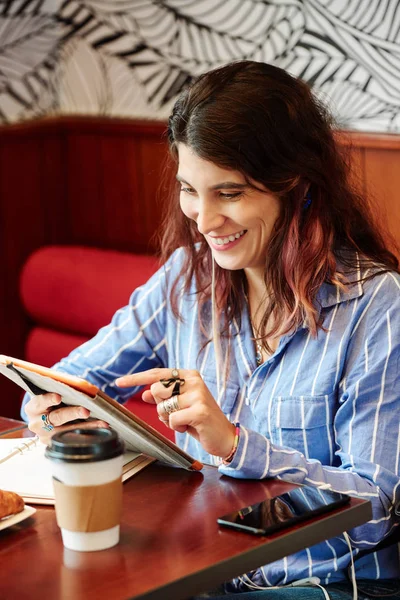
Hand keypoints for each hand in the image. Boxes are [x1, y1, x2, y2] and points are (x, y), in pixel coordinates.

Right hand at [24, 393, 108, 443]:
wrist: (48, 416)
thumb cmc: (52, 401)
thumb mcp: (53, 393)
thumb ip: (62, 390)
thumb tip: (82, 386)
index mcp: (32, 408)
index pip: (38, 403)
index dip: (48, 399)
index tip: (59, 397)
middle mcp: (37, 424)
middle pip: (55, 418)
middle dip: (72, 414)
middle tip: (85, 411)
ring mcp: (46, 436)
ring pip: (67, 431)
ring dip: (86, 425)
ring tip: (100, 420)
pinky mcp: (57, 444)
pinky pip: (75, 438)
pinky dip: (90, 431)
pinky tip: (102, 425)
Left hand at [116, 368, 235, 458]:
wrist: (224, 436)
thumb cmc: (199, 420)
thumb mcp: (179, 406)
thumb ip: (163, 397)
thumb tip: (144, 394)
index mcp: (189, 375)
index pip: (157, 374)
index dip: (136, 378)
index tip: (119, 382)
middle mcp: (194, 381)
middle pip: (156, 390)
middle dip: (160, 407)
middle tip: (176, 413)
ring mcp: (198, 395)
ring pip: (162, 407)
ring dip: (168, 419)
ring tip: (184, 421)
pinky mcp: (200, 411)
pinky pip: (172, 420)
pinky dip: (176, 427)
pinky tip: (189, 427)